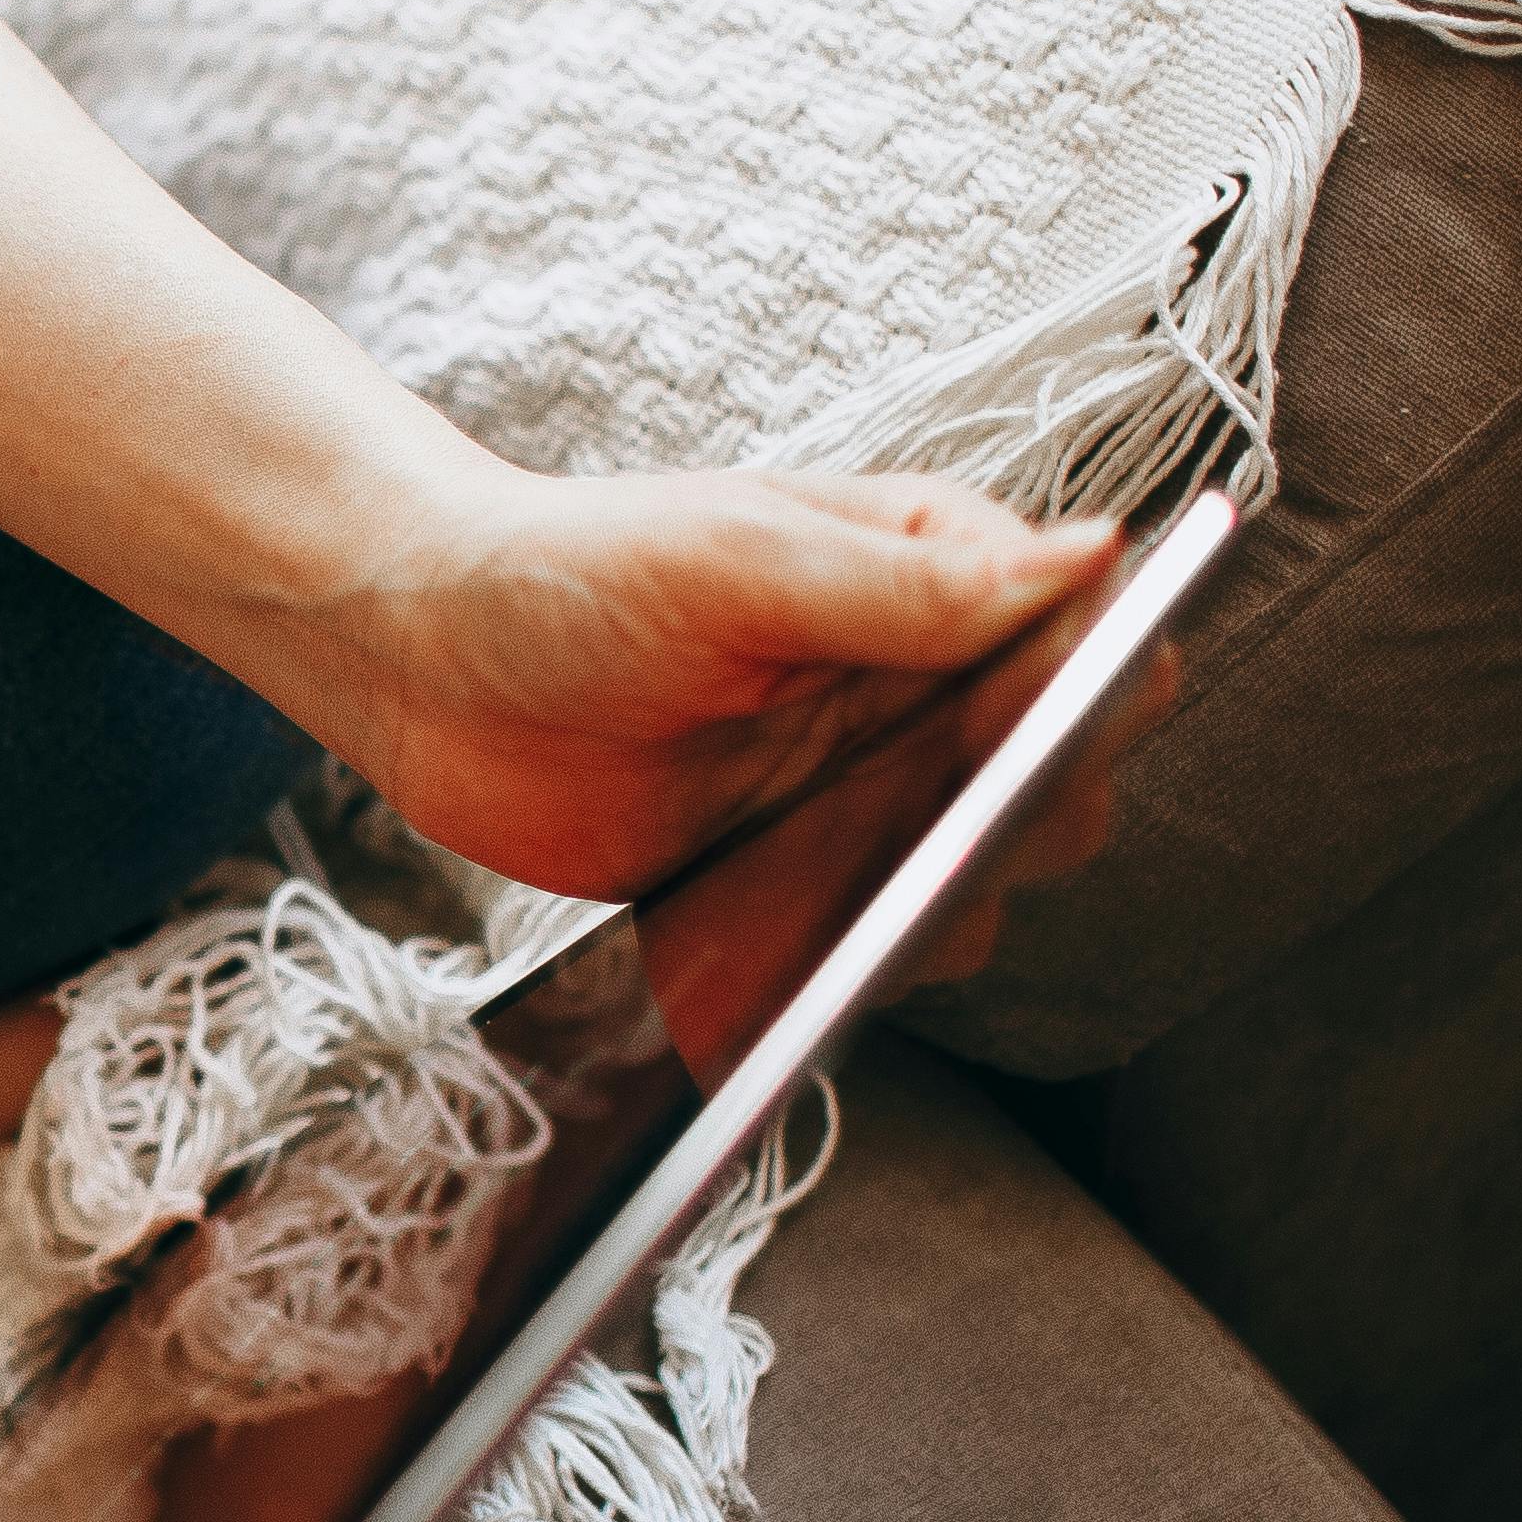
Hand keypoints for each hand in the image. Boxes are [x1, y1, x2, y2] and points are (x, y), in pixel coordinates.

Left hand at [307, 465, 1122, 899]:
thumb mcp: (737, 560)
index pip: (1094, 641)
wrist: (426, 666)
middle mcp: (922, 693)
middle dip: (1016, 818)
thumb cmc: (571, 572)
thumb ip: (905, 581)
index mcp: (937, 580)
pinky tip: (764, 947)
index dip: (1088, 694)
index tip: (1013, 731)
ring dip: (926, 906)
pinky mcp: (796, 883)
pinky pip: (865, 949)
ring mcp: (864, 796)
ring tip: (823, 887)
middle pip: (1064, 784)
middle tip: (919, 826)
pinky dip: (837, 966)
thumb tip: (1089, 556)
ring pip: (977, 887)